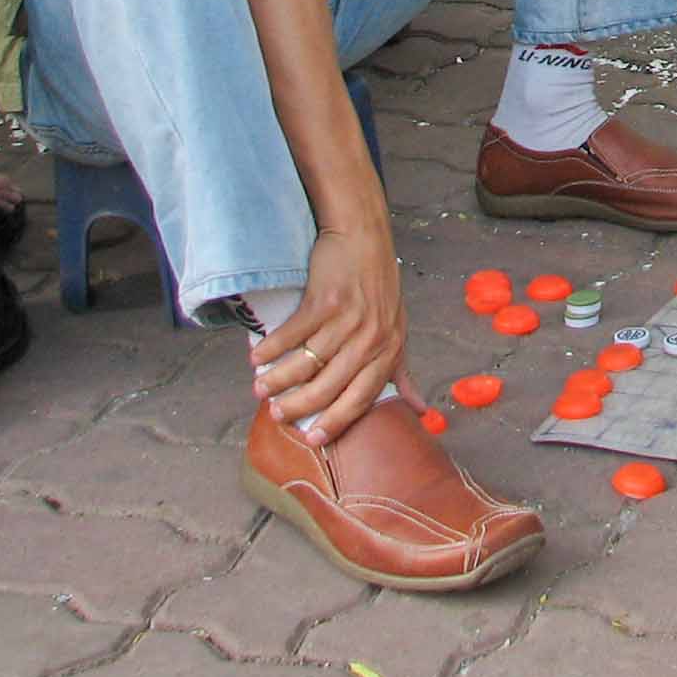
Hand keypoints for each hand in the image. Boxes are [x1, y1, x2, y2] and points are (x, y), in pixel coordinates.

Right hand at [248, 218, 419, 445]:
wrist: (364, 237)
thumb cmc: (380, 285)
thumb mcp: (397, 328)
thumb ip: (402, 370)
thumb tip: (419, 409)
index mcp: (389, 349)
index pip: (362, 397)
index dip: (336, 421)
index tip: (313, 439)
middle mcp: (371, 337)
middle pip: (329, 386)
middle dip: (299, 406)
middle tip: (277, 415)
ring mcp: (348, 319)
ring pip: (307, 363)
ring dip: (279, 380)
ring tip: (261, 388)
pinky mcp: (325, 300)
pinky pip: (292, 335)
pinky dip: (271, 349)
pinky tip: (257, 358)